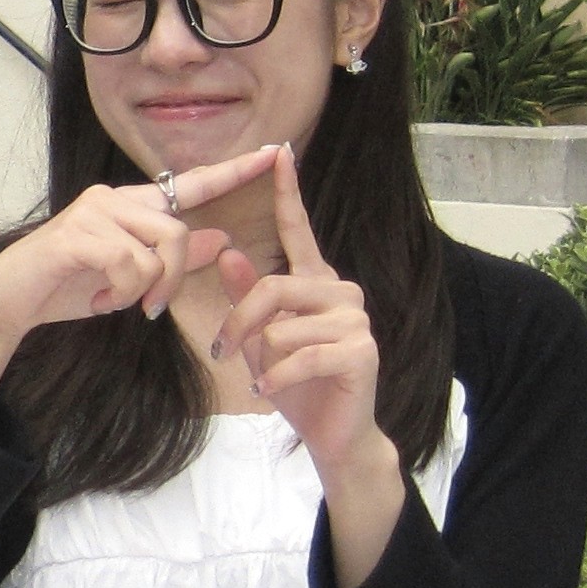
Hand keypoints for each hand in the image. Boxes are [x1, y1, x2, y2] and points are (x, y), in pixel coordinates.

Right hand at [0, 143, 276, 423]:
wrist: (8, 301)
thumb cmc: (65, 286)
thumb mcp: (129, 279)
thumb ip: (174, 259)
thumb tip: (221, 240)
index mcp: (129, 206)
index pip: (191, 185)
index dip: (233, 171)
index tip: (274, 152)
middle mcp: (113, 198)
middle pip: (178, 229)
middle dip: (172, 278)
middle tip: (148, 308)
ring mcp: (94, 212)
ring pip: (156, 250)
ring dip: (143, 289)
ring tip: (115, 300)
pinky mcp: (78, 235)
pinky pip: (129, 266)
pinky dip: (121, 292)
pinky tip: (98, 297)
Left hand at [211, 142, 386, 481]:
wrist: (334, 434)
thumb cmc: (297, 383)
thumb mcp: (261, 338)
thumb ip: (247, 297)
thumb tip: (229, 253)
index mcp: (317, 283)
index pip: (298, 231)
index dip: (287, 193)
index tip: (278, 153)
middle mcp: (342, 292)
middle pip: (271, 287)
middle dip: (239, 323)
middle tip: (225, 353)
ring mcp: (356, 320)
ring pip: (281, 327)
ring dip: (260, 358)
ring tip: (266, 378)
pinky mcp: (362, 351)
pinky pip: (298, 356)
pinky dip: (275, 378)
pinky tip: (272, 391)